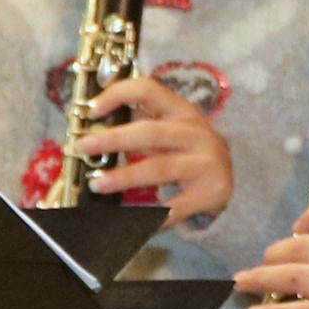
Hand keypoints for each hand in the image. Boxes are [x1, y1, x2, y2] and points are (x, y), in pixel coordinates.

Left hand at [82, 73, 232, 223]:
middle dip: (113, 139)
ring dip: (123, 177)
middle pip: (151, 132)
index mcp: (183, 111)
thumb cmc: (186, 152)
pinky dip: (148, 214)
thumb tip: (93, 121)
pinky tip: (126, 218)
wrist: (225, 182)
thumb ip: (140, 121)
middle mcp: (198, 133)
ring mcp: (207, 163)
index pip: (149, 90)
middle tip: (83, 147)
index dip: (118, 95)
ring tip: (97, 184)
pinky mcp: (211, 192)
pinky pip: (173, 206)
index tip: (92, 110)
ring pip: (158, 168)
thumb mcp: (171, 130)